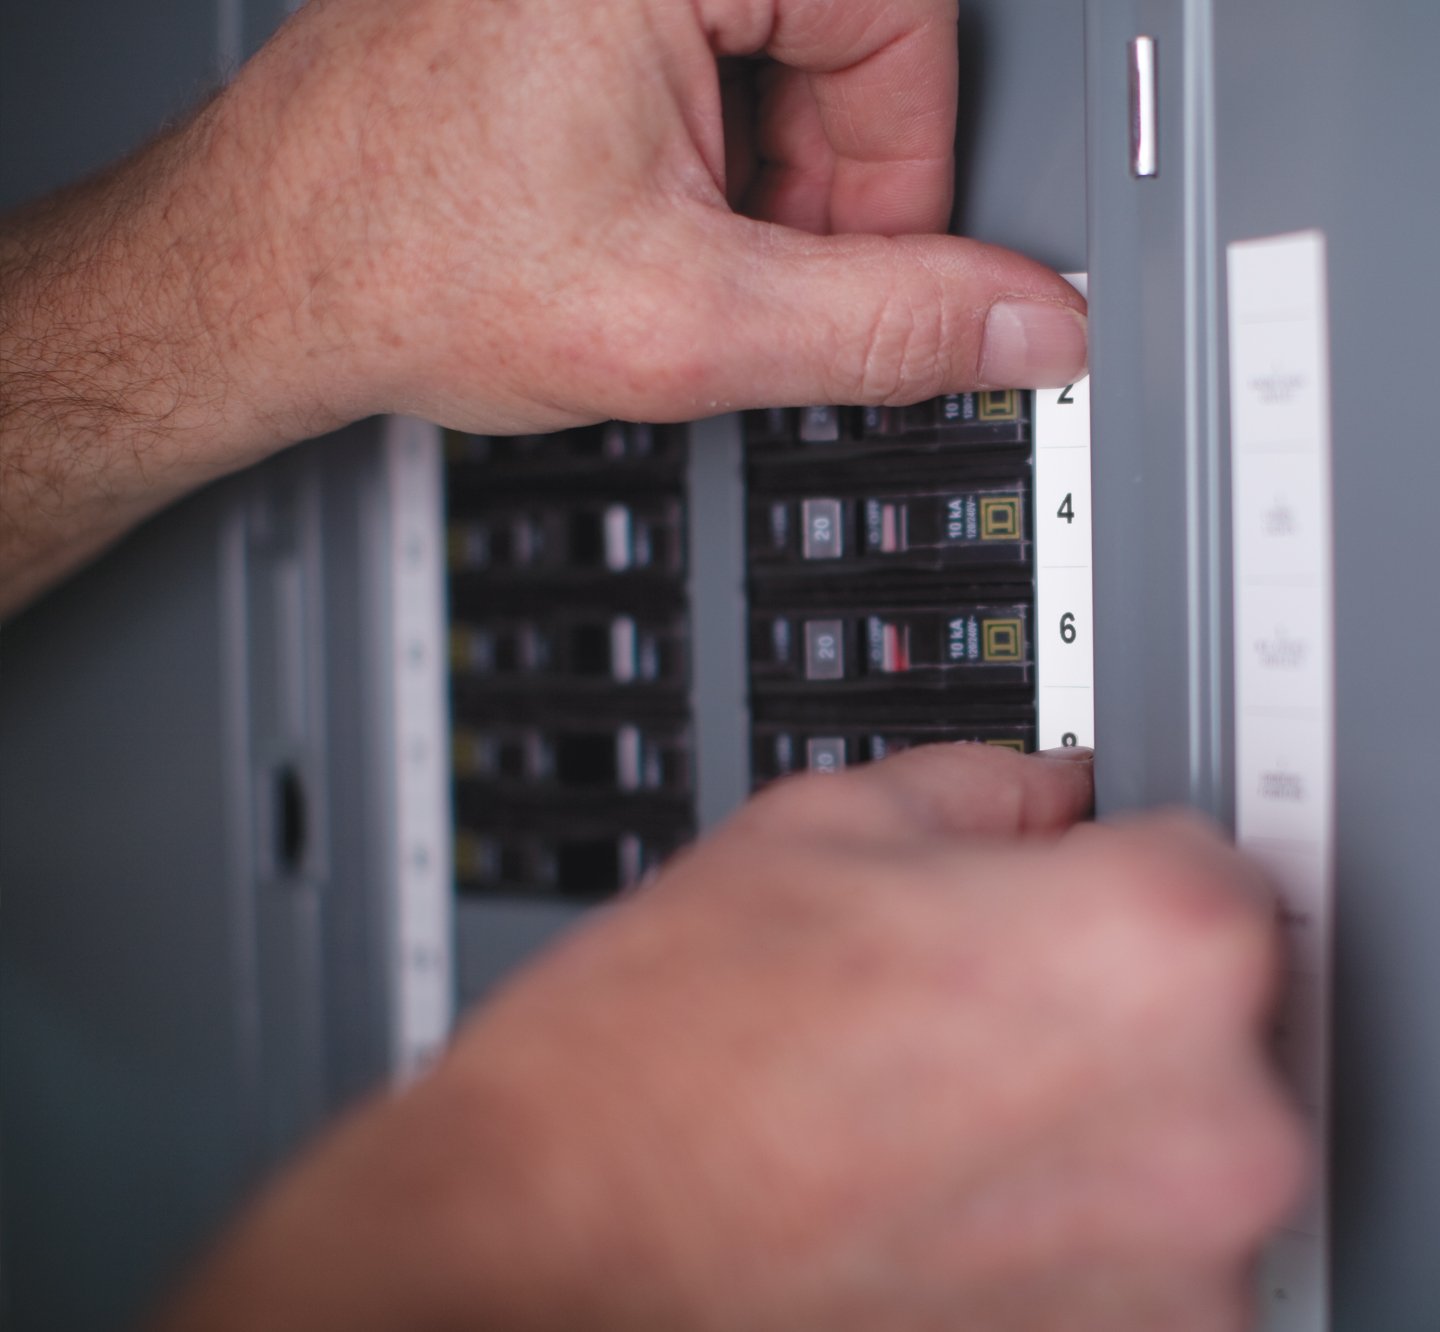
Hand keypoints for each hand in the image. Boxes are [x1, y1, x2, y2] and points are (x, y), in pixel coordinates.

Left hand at [1, 0, 1086, 611]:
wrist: (262, 270)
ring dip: (765, 173)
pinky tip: (642, 207)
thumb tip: (1028, 325)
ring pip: (784, 42)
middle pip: (850, 29)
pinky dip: (710, 141)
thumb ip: (883, 327)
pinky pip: (711, 39)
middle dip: (826, 183)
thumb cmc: (404, 261)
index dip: (901, 177)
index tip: (858, 271)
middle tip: (749, 276)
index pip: (907, 21)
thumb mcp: (685, 323)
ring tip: (666, 247)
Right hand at [153, 746, 1303, 1331]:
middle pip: (1199, 1008)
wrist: (542, 1250)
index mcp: (1149, 947)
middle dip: (1094, 989)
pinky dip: (1049, 1215)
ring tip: (915, 1099)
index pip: (1202, 862)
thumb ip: (987, 789)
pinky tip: (917, 1184)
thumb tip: (1050, 798)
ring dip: (1073, 1110)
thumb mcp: (823, 827)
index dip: (1096, 867)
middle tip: (952, 997)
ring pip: (1166, 1134)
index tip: (1044, 891)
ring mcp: (1175, 1280)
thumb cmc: (655, 1058)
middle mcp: (1206, 1129)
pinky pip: (1125, 1246)